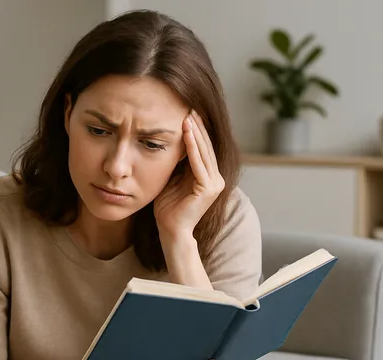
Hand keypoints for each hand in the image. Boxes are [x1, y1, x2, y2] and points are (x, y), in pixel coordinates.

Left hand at [154, 111, 224, 242]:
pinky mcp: (208, 189)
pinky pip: (199, 164)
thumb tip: (171, 142)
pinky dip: (193, 148)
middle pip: (206, 147)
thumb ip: (176, 163)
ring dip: (195, 134)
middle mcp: (215, 178)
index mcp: (208, 176)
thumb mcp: (171, 178)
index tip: (186, 113)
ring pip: (204, 153)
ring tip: (188, 117)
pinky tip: (187, 134)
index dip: (195, 131)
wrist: (171, 230)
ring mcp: (214, 184)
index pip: (202, 148)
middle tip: (189, 107)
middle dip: (197, 127)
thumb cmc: (167, 207)